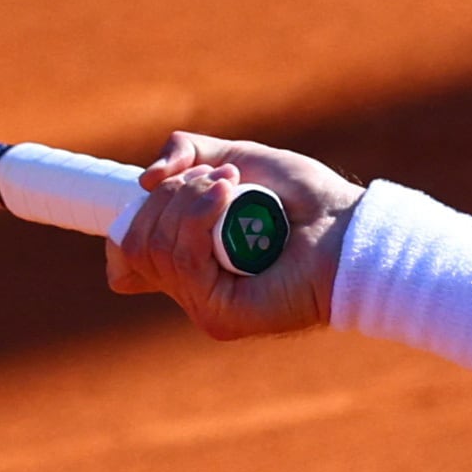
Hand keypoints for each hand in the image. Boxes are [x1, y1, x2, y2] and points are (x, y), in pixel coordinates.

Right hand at [105, 132, 366, 341]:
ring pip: (153, 247)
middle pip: (134, 243)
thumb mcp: (239, 159)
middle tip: (222, 180)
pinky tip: (230, 198)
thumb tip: (144, 180)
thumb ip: (187, 154)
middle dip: (169, 196)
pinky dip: (200, 218)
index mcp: (189, 259)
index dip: (125, 225)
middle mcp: (191, 287)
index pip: (123, 260)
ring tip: (234, 188)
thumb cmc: (305, 198)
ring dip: (188, 201)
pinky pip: (182, 261)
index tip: (156, 190)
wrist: (348, 226)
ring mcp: (202, 305)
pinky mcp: (219, 316)